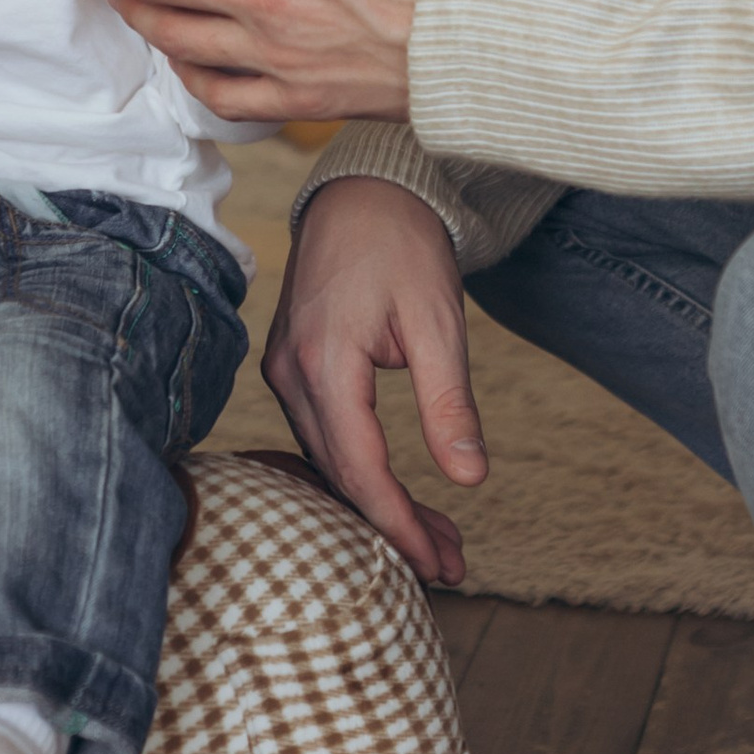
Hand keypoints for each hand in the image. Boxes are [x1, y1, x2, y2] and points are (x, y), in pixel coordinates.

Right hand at [264, 178, 482, 585]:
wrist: (364, 189)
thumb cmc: (403, 245)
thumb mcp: (439, 323)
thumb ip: (449, 403)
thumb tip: (470, 479)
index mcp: (325, 363)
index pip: (360, 469)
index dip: (399, 523)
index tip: (440, 561)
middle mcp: (291, 373)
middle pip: (339, 474)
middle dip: (393, 525)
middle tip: (451, 564)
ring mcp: (284, 368)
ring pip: (326, 459)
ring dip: (376, 501)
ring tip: (436, 536)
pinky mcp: (291, 364)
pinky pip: (319, 435)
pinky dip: (356, 469)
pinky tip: (393, 491)